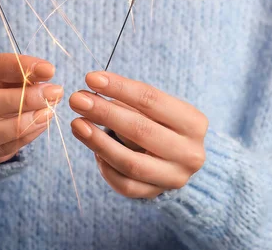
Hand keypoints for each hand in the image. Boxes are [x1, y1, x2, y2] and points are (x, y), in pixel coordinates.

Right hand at [0, 53, 61, 163]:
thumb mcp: (1, 72)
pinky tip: (42, 124)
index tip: (49, 70)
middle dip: (23, 98)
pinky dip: (24, 138)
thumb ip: (19, 71)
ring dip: (22, 124)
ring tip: (49, 112)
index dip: (19, 67)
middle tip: (53, 93)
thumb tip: (45, 72)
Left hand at [69, 71, 207, 198]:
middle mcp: (190, 153)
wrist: (178, 158)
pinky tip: (92, 151)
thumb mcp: (154, 108)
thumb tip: (92, 93)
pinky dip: (105, 167)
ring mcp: (174, 177)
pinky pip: (124, 184)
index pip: (151, 100)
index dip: (119, 87)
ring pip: (130, 163)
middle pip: (141, 130)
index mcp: (194, 122)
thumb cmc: (160, 123)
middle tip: (77, 99)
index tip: (91, 77)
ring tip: (77, 124)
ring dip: (98, 142)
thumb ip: (127, 101)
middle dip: (104, 112)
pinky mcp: (156, 195)